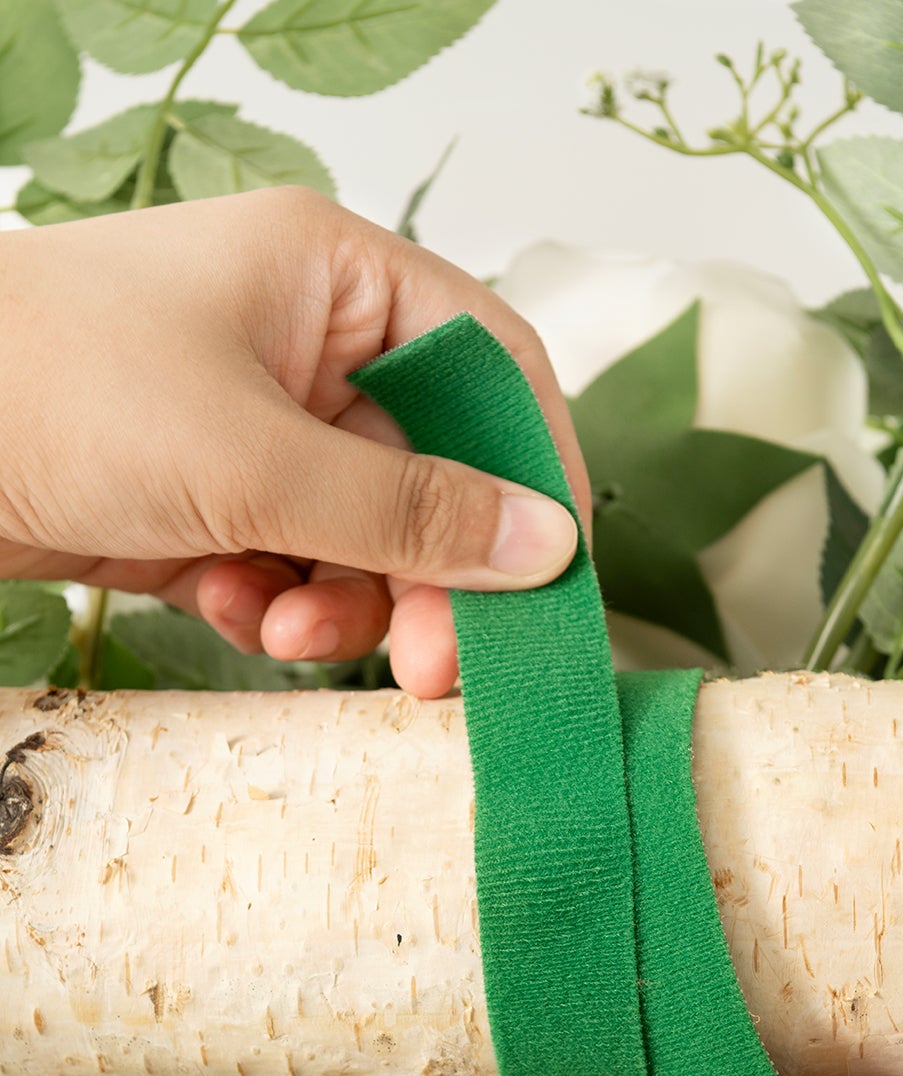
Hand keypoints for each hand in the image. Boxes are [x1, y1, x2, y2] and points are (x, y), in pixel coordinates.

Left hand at [0, 189, 584, 695]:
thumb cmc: (51, 390)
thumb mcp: (253, 459)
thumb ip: (409, 512)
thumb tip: (549, 548)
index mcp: (332, 280)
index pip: (487, 364)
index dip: (532, 470)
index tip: (550, 576)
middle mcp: (302, 348)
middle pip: (430, 473)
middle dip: (429, 576)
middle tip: (434, 667)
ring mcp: (252, 429)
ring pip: (363, 538)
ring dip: (346, 604)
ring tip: (285, 633)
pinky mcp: (205, 502)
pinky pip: (292, 567)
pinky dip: (276, 604)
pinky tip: (229, 610)